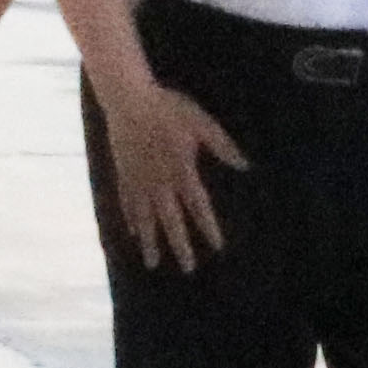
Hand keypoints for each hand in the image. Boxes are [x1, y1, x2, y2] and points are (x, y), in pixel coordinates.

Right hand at [91, 69, 244, 268]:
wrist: (128, 99)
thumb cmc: (169, 107)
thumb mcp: (202, 122)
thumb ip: (222, 145)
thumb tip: (244, 165)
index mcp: (182, 170)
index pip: (199, 206)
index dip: (208, 227)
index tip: (217, 247)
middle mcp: (160, 182)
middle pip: (172, 220)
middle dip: (180, 245)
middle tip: (188, 269)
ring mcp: (139, 180)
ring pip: (146, 218)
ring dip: (151, 242)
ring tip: (152, 263)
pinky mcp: (123, 174)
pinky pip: (127, 204)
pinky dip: (131, 220)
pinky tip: (134, 234)